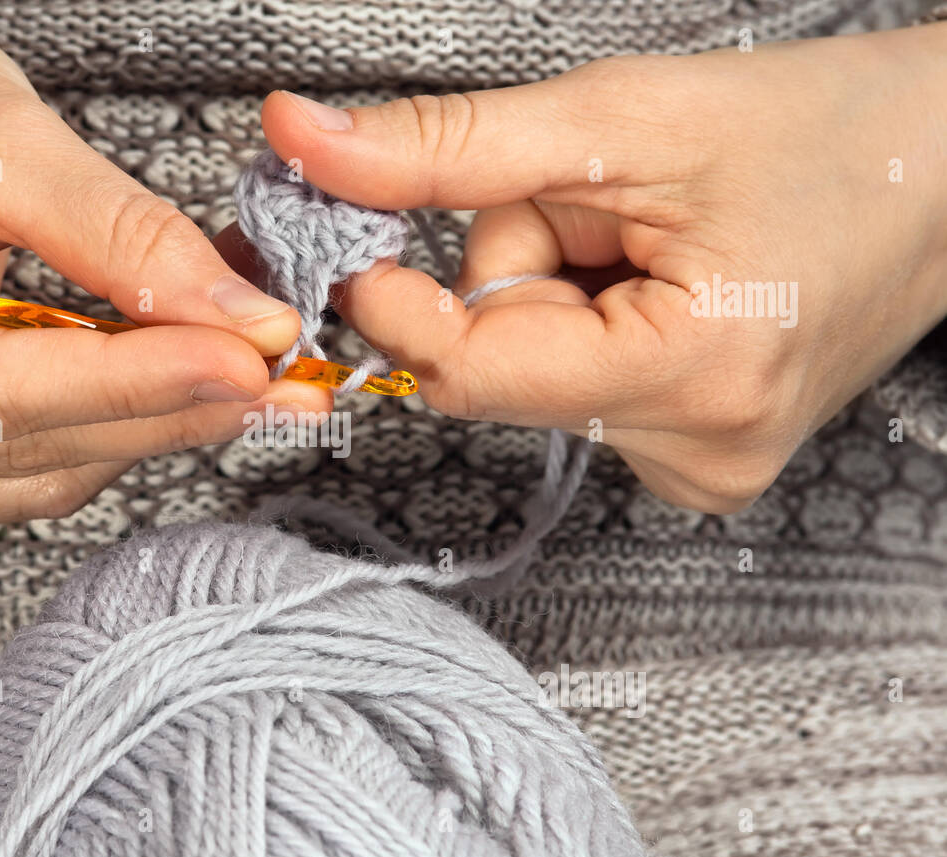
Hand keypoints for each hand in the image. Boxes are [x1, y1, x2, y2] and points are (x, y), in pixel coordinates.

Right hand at [0, 0, 327, 521]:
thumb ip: (120, 236)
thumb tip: (240, 320)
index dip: (135, 382)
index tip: (246, 360)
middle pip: (19, 446)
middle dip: (165, 412)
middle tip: (279, 383)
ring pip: (31, 476)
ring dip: (145, 432)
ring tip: (241, 383)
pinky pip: (18, 475)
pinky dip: (103, 436)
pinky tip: (167, 395)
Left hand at [259, 25, 946, 512]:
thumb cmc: (820, 133)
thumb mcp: (615, 120)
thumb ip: (444, 148)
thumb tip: (303, 145)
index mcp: (694, 376)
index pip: (471, 376)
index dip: (400, 303)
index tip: (366, 233)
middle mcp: (699, 454)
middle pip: (501, 371)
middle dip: (516, 274)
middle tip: (605, 209)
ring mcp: (704, 470)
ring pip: (535, 379)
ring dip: (556, 299)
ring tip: (657, 248)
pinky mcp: (697, 461)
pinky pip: (577, 394)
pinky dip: (589, 330)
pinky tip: (666, 292)